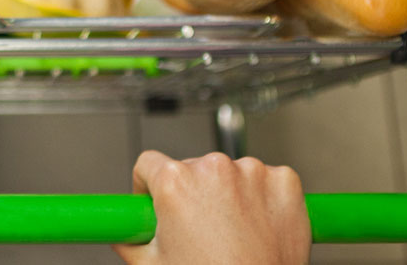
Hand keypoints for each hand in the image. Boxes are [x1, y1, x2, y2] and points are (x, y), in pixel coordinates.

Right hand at [113, 150, 309, 264]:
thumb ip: (129, 242)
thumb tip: (122, 237)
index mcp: (175, 181)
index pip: (148, 163)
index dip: (148, 186)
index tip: (157, 201)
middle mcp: (213, 167)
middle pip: (192, 168)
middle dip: (193, 193)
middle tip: (200, 230)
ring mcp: (253, 171)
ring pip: (231, 173)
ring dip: (230, 194)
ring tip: (235, 234)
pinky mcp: (284, 180)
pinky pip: (266, 180)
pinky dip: (263, 198)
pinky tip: (259, 226)